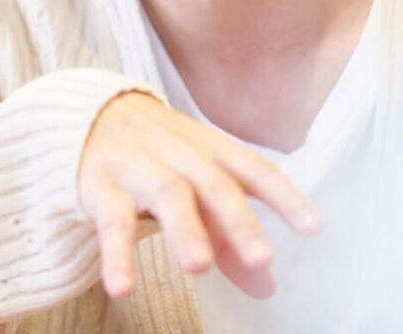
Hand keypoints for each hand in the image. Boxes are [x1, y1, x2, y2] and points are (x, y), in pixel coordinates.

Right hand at [78, 91, 320, 299]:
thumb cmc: (158, 157)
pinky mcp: (100, 185)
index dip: (284, 196)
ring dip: (185, 229)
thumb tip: (267, 285)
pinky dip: (116, 255)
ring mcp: (139, 165)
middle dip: (238, 221)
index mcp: (210, 149)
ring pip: (167, 192)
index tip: (312, 228)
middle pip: (213, 182)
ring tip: (199, 267)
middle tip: (261, 259)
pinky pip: (111, 219)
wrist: (90, 115)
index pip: (254, 169)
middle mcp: (179, 153)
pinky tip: (122, 289)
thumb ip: (229, 237)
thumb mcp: (196, 187)